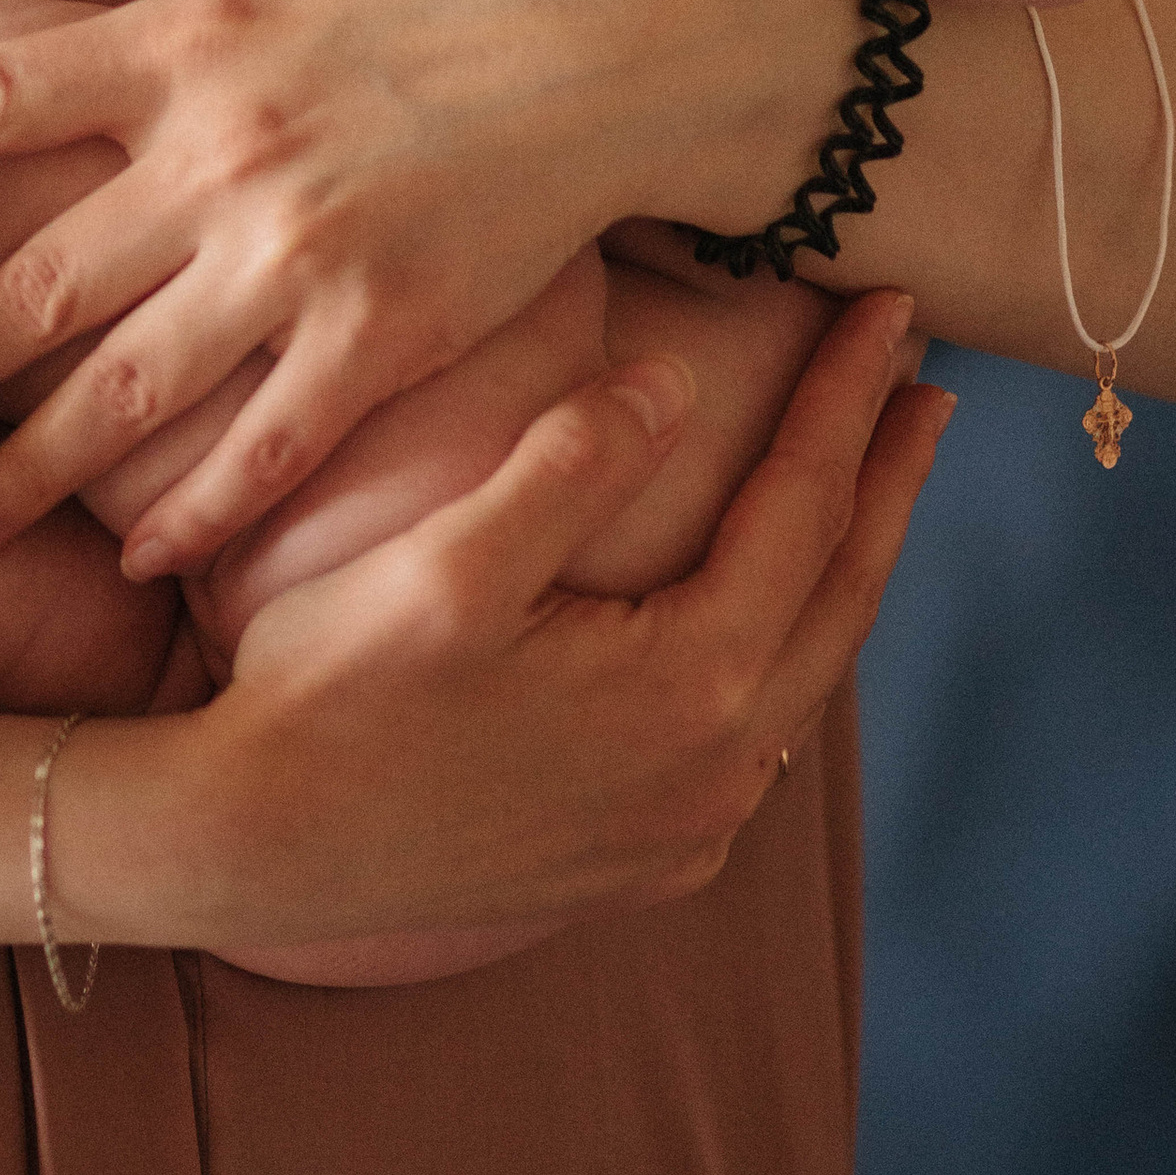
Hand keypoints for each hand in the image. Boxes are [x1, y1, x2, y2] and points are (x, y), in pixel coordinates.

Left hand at [0, 0, 860, 576]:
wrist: (640, 20)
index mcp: (183, 42)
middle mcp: (217, 148)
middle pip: (24, 284)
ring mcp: (298, 248)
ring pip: (118, 391)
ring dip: (21, 477)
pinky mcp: (386, 331)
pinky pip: (259, 450)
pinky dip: (186, 513)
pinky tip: (135, 561)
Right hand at [176, 292, 950, 947]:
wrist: (253, 848)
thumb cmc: (334, 692)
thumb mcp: (450, 561)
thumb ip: (573, 463)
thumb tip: (679, 381)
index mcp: (688, 683)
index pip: (802, 505)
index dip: (845, 397)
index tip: (889, 310)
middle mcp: (716, 771)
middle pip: (838, 592)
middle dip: (885, 478)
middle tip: (922, 382)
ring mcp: (684, 831)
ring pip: (804, 673)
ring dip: (838, 566)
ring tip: (864, 481)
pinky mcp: (642, 864)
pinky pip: (752, 745)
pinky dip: (781, 656)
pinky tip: (768, 621)